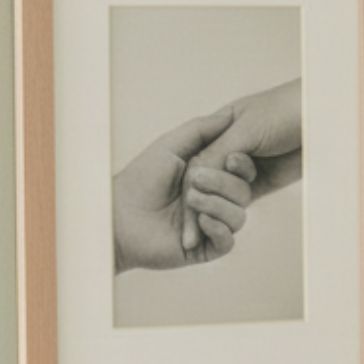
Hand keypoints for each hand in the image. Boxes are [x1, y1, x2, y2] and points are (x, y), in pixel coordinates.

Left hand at [113, 107, 257, 271]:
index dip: (242, 165)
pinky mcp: (206, 248)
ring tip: (190, 199)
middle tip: (193, 179)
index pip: (243, 172)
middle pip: (244, 192)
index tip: (230, 158)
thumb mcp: (171, 145)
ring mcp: (211, 225)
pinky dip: (218, 228)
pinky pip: (228, 240)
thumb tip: (231, 115)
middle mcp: (215, 201)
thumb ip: (202, 129)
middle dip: (223, 183)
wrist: (119, 215)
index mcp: (211, 178)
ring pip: (239, 216)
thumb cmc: (141, 179)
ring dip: (217, 204)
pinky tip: (200, 221)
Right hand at [183, 78, 302, 253]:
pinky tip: (224, 225)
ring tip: (211, 223)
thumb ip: (218, 153)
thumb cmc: (284, 113)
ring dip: (219, 206)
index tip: (186, 204)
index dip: (189, 184)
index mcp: (217, 129)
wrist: (324, 120)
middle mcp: (227, 148)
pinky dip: (235, 210)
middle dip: (200, 202)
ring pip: (224, 192)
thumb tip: (191, 177)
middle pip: (206, 179)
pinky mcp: (262, 182)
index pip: (196, 160)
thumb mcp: (246, 130)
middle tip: (194, 222)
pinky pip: (242, 199)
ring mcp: (245, 166)